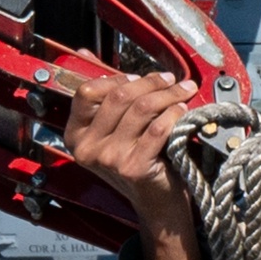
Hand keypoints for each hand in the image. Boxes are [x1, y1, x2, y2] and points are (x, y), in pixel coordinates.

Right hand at [63, 57, 204, 259]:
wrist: (159, 205)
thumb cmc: (141, 163)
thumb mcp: (116, 131)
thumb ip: (104, 97)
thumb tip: (84, 54)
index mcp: (76, 136)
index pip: (87, 92)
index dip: (116, 79)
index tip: (140, 77)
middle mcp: (87, 149)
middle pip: (119, 96)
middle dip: (150, 82)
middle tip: (172, 80)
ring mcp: (109, 159)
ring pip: (141, 108)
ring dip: (168, 94)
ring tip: (184, 91)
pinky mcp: (133, 167)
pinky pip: (158, 128)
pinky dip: (175, 114)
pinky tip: (184, 111)